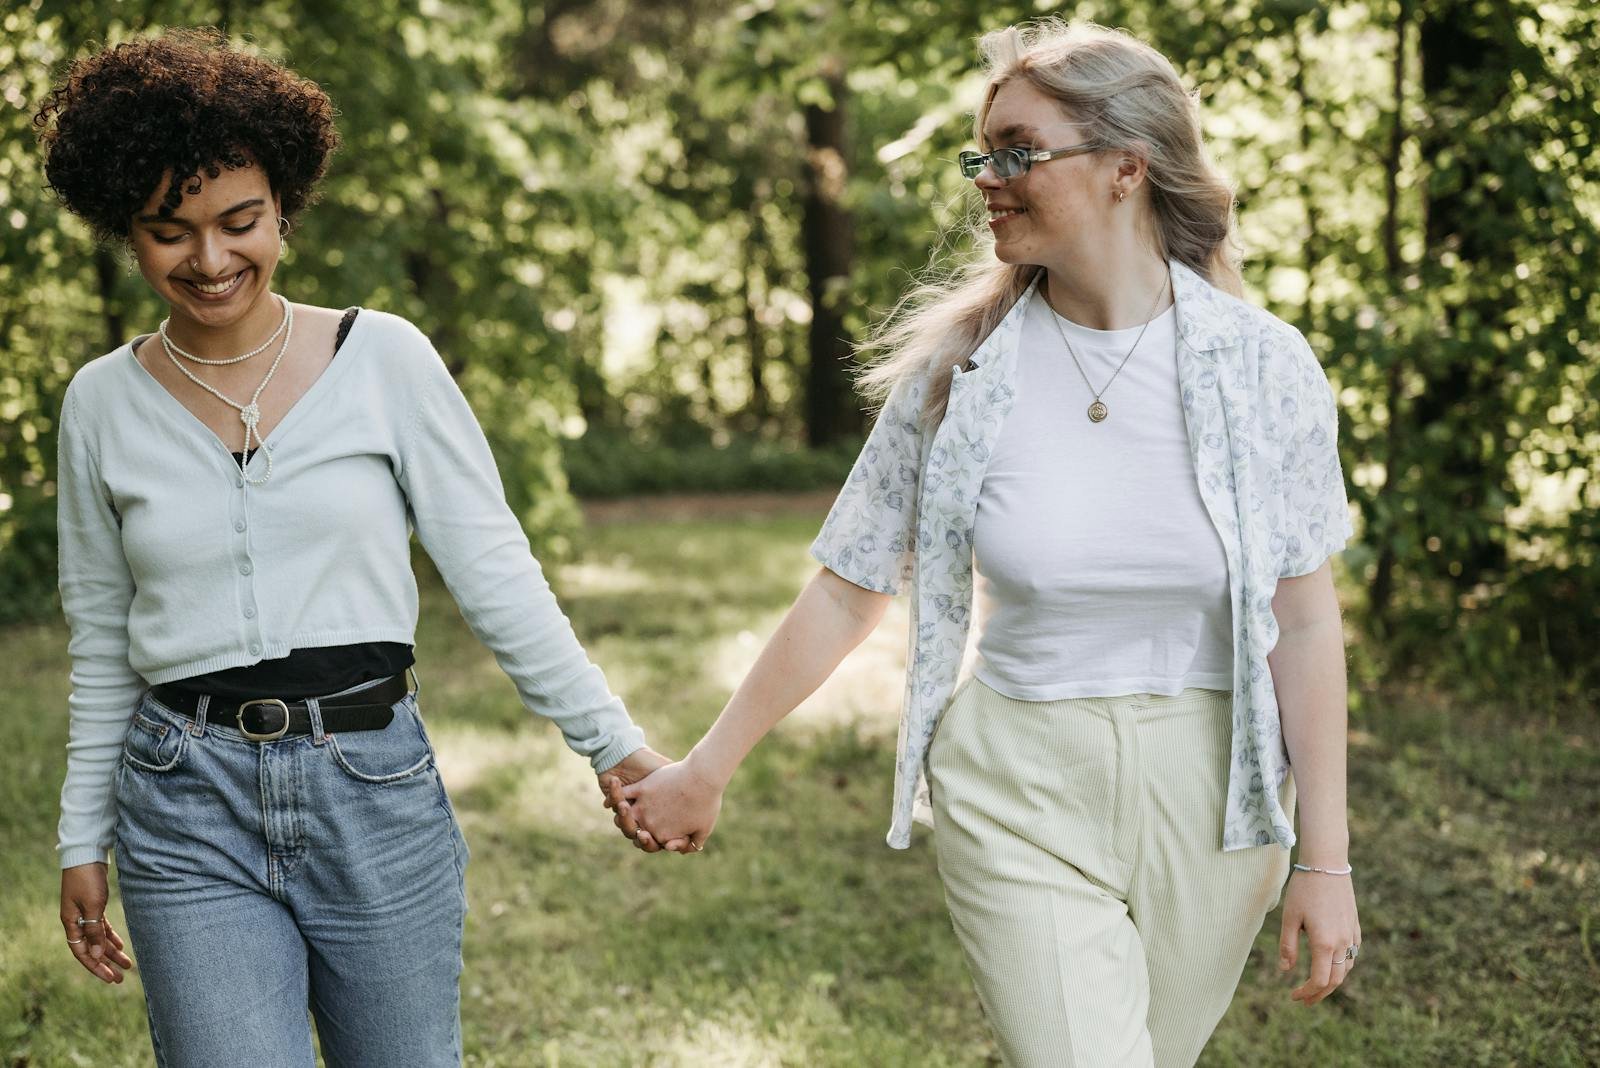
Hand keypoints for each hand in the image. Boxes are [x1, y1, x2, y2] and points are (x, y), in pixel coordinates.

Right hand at [60, 863, 133, 983]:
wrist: (87, 854)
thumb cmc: (88, 878)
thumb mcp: (93, 905)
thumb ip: (94, 929)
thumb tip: (96, 954)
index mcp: (71, 923)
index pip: (82, 952)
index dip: (95, 966)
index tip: (110, 978)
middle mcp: (76, 921)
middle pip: (91, 949)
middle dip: (105, 964)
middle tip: (120, 978)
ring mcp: (84, 913)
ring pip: (98, 939)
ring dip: (111, 952)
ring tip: (126, 965)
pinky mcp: (94, 905)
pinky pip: (101, 927)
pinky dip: (110, 937)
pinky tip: (120, 946)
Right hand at [605, 758, 722, 854]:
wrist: (703, 776)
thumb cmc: (707, 803)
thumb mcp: (704, 828)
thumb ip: (693, 844)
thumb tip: (683, 851)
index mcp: (662, 837)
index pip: (650, 843)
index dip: (656, 838)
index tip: (664, 829)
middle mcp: (648, 824)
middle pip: (633, 831)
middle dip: (637, 828)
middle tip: (640, 822)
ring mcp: (643, 806)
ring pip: (624, 814)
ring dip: (622, 813)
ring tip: (624, 807)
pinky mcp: (642, 788)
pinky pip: (623, 794)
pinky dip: (616, 794)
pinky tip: (615, 791)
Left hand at [1278, 868, 1360, 1004]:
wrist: (1327, 864)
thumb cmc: (1303, 889)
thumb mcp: (1289, 917)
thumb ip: (1288, 946)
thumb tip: (1285, 970)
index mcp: (1324, 943)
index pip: (1319, 981)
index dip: (1307, 993)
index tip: (1294, 996)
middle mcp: (1342, 943)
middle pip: (1335, 980)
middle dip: (1320, 994)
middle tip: (1305, 1000)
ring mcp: (1351, 934)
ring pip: (1346, 968)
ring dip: (1333, 981)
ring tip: (1317, 986)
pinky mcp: (1354, 925)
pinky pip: (1352, 953)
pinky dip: (1343, 965)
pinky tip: (1332, 963)